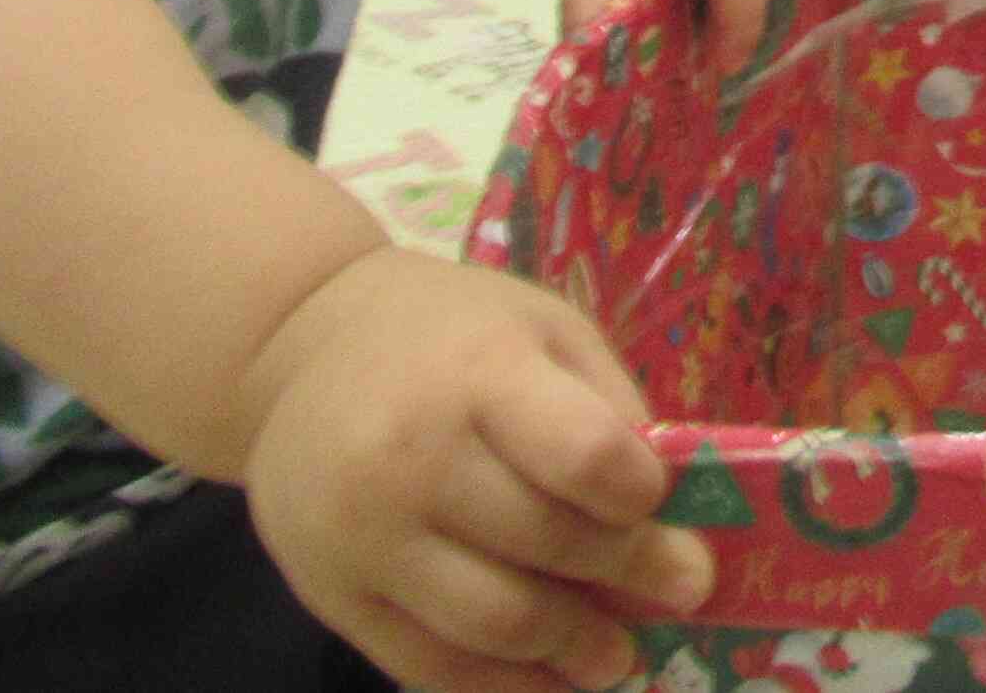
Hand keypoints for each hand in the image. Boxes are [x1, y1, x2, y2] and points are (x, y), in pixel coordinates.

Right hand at [239, 245, 709, 692]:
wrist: (300, 353)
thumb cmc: (451, 334)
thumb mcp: (542, 330)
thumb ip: (606, 408)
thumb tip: (672, 508)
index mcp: (478, 371)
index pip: (582, 455)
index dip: (640, 495)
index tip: (663, 507)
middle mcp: (412, 456)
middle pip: (546, 542)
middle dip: (631, 576)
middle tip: (684, 591)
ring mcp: (364, 535)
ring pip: (491, 623)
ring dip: (573, 650)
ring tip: (619, 656)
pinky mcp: (333, 598)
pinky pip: (428, 667)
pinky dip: (501, 687)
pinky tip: (549, 681)